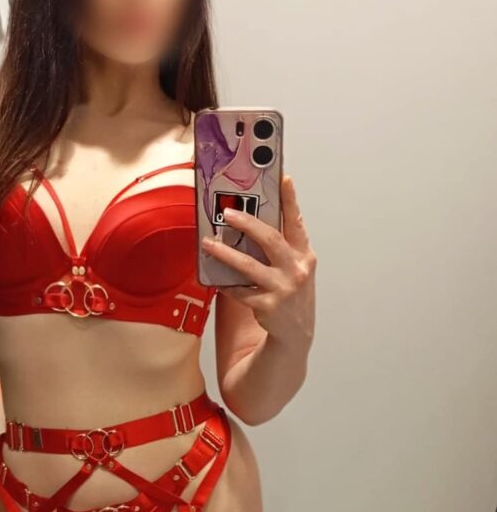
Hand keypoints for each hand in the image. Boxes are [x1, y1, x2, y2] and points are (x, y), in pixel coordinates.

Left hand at [202, 173, 315, 347]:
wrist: (296, 333)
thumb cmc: (291, 292)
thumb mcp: (294, 266)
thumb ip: (280, 246)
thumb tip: (249, 220)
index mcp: (304, 255)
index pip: (296, 222)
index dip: (290, 200)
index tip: (283, 178)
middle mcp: (297, 270)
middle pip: (270, 239)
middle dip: (247, 223)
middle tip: (227, 213)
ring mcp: (283, 289)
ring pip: (249, 266)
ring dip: (225, 253)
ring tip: (208, 243)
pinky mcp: (268, 307)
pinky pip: (240, 291)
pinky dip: (225, 284)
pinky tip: (215, 278)